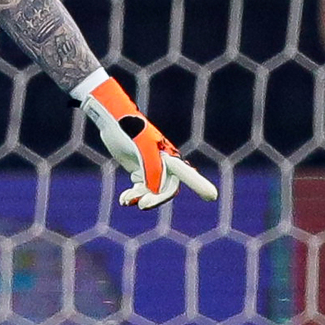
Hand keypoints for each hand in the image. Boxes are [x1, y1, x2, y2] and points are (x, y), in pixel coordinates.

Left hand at [77, 76, 217, 208]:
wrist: (111, 119)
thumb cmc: (129, 129)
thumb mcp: (141, 147)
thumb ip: (152, 167)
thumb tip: (156, 189)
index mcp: (169, 156)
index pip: (186, 175)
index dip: (199, 185)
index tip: (212, 196)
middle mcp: (163, 162)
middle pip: (166, 188)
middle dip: (155, 199)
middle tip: (141, 205)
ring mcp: (151, 165)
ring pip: (151, 190)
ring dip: (140, 197)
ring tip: (125, 199)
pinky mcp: (138, 167)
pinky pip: (140, 187)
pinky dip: (133, 195)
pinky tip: (124, 198)